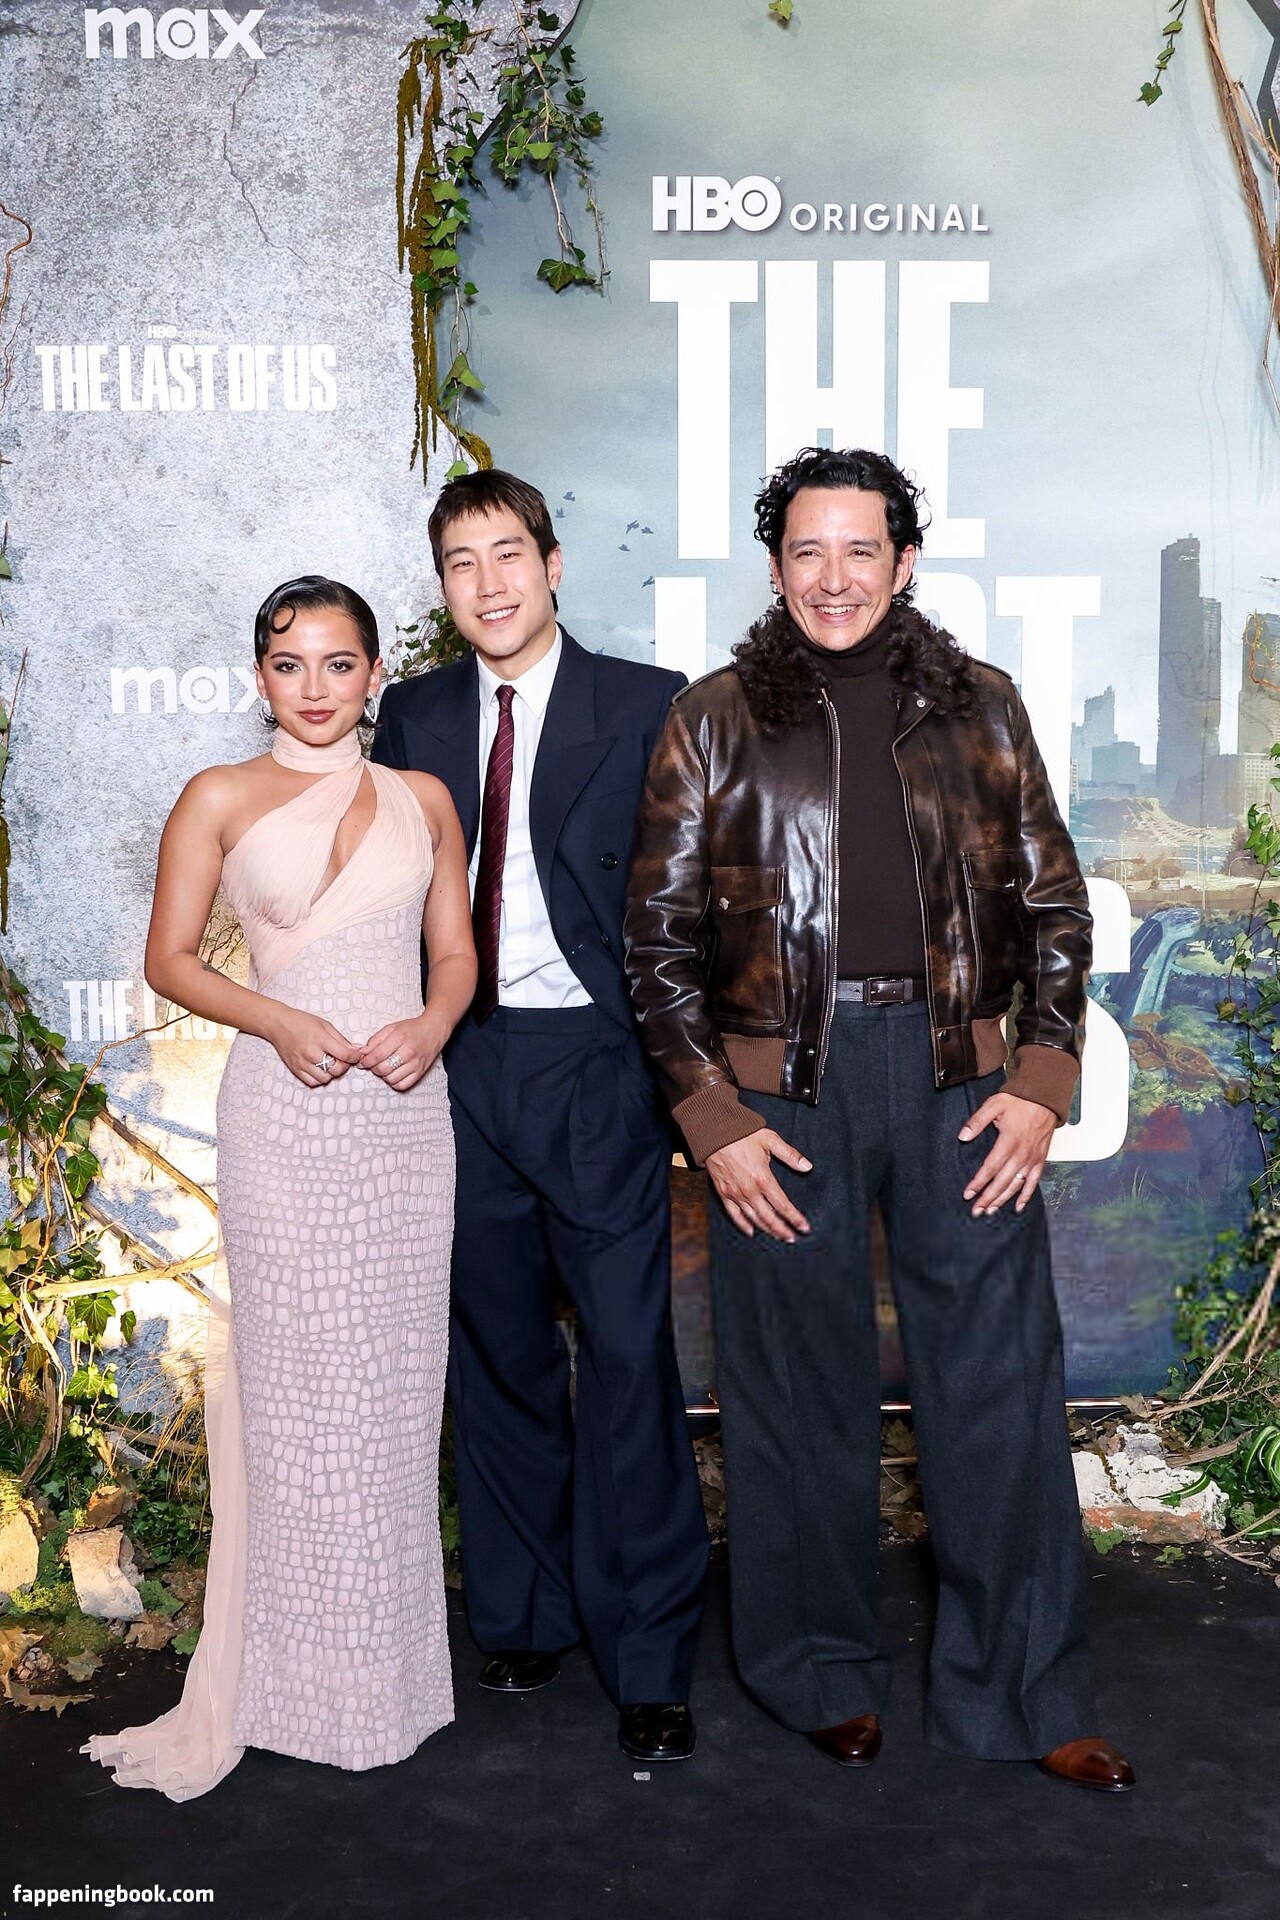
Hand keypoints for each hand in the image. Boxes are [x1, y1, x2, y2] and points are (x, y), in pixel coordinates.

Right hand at [267, 1008, 361, 1087]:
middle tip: (342, 1060)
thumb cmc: (301, 1022)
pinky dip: (319, 1078)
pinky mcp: (295, 1069)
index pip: (345, 1055)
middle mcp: (311, 1053)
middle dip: (344, 1066)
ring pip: (325, 1079)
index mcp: (321, 1039)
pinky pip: (312, 1082)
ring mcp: (302, 1063)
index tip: (356, 1056)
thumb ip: (341, 1039)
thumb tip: (355, 1050)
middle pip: (336, 1070)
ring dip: (331, 1073)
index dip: (355, 1057)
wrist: (279, 1025)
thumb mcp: (325, 1025)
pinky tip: (320, 1069)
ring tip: (329, 1063)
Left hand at [361, 1013, 445, 1091]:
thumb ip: (375, 1040)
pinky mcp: (420, 1073)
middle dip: (373, 1068)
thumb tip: (363, 1053)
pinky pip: (402, 1085)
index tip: (363, 1061)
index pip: (377, 1055)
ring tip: (385, 1067)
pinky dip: (394, 1082)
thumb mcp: (391, 1028)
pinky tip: (393, 1074)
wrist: (433, 1031)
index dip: (366, 1061)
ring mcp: (415, 1064)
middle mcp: (408, 1052)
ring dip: (383, 1075)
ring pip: (391, 1079)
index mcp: (399, 1038)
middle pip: (382, 1069)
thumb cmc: (412, 1029)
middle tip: (373, 1064)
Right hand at [705, 1129, 812, 1242]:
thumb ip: (790, 1155)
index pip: (783, 1205)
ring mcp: (735, 1194)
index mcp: (763, 1178)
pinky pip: (734, 1214)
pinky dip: (743, 1225)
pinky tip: (751, 1232)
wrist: (714, 1131)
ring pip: (753, 1219)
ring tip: (778, 1237)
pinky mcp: (724, 1193)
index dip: (795, 1218)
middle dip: (782, 1230)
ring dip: (767, 1230)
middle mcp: (749, 1190)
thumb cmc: (742, 1134)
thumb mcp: (770, 1140)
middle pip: (769, 1218)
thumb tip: (807, 1166)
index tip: (804, 1227)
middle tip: (792, 1238)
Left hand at [958, 1091, 1055, 1215]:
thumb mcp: (994, 1104)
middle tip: (976, 1210)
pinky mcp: (1041, 1159)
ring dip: (1003, 1199)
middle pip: (1002, 1182)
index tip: (968, 1194)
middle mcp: (1022, 1154)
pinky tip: (1018, 1206)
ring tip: (991, 1211)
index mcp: (1009, 1141)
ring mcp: (1032, 1158)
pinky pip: (1034, 1182)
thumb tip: (963, 1136)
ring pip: (1017, 1185)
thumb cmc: (1020, 1100)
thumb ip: (977, 1121)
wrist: (1045, 1097)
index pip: (990, 1168)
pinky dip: (1026, 1195)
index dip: (978, 1183)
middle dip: (988, 1198)